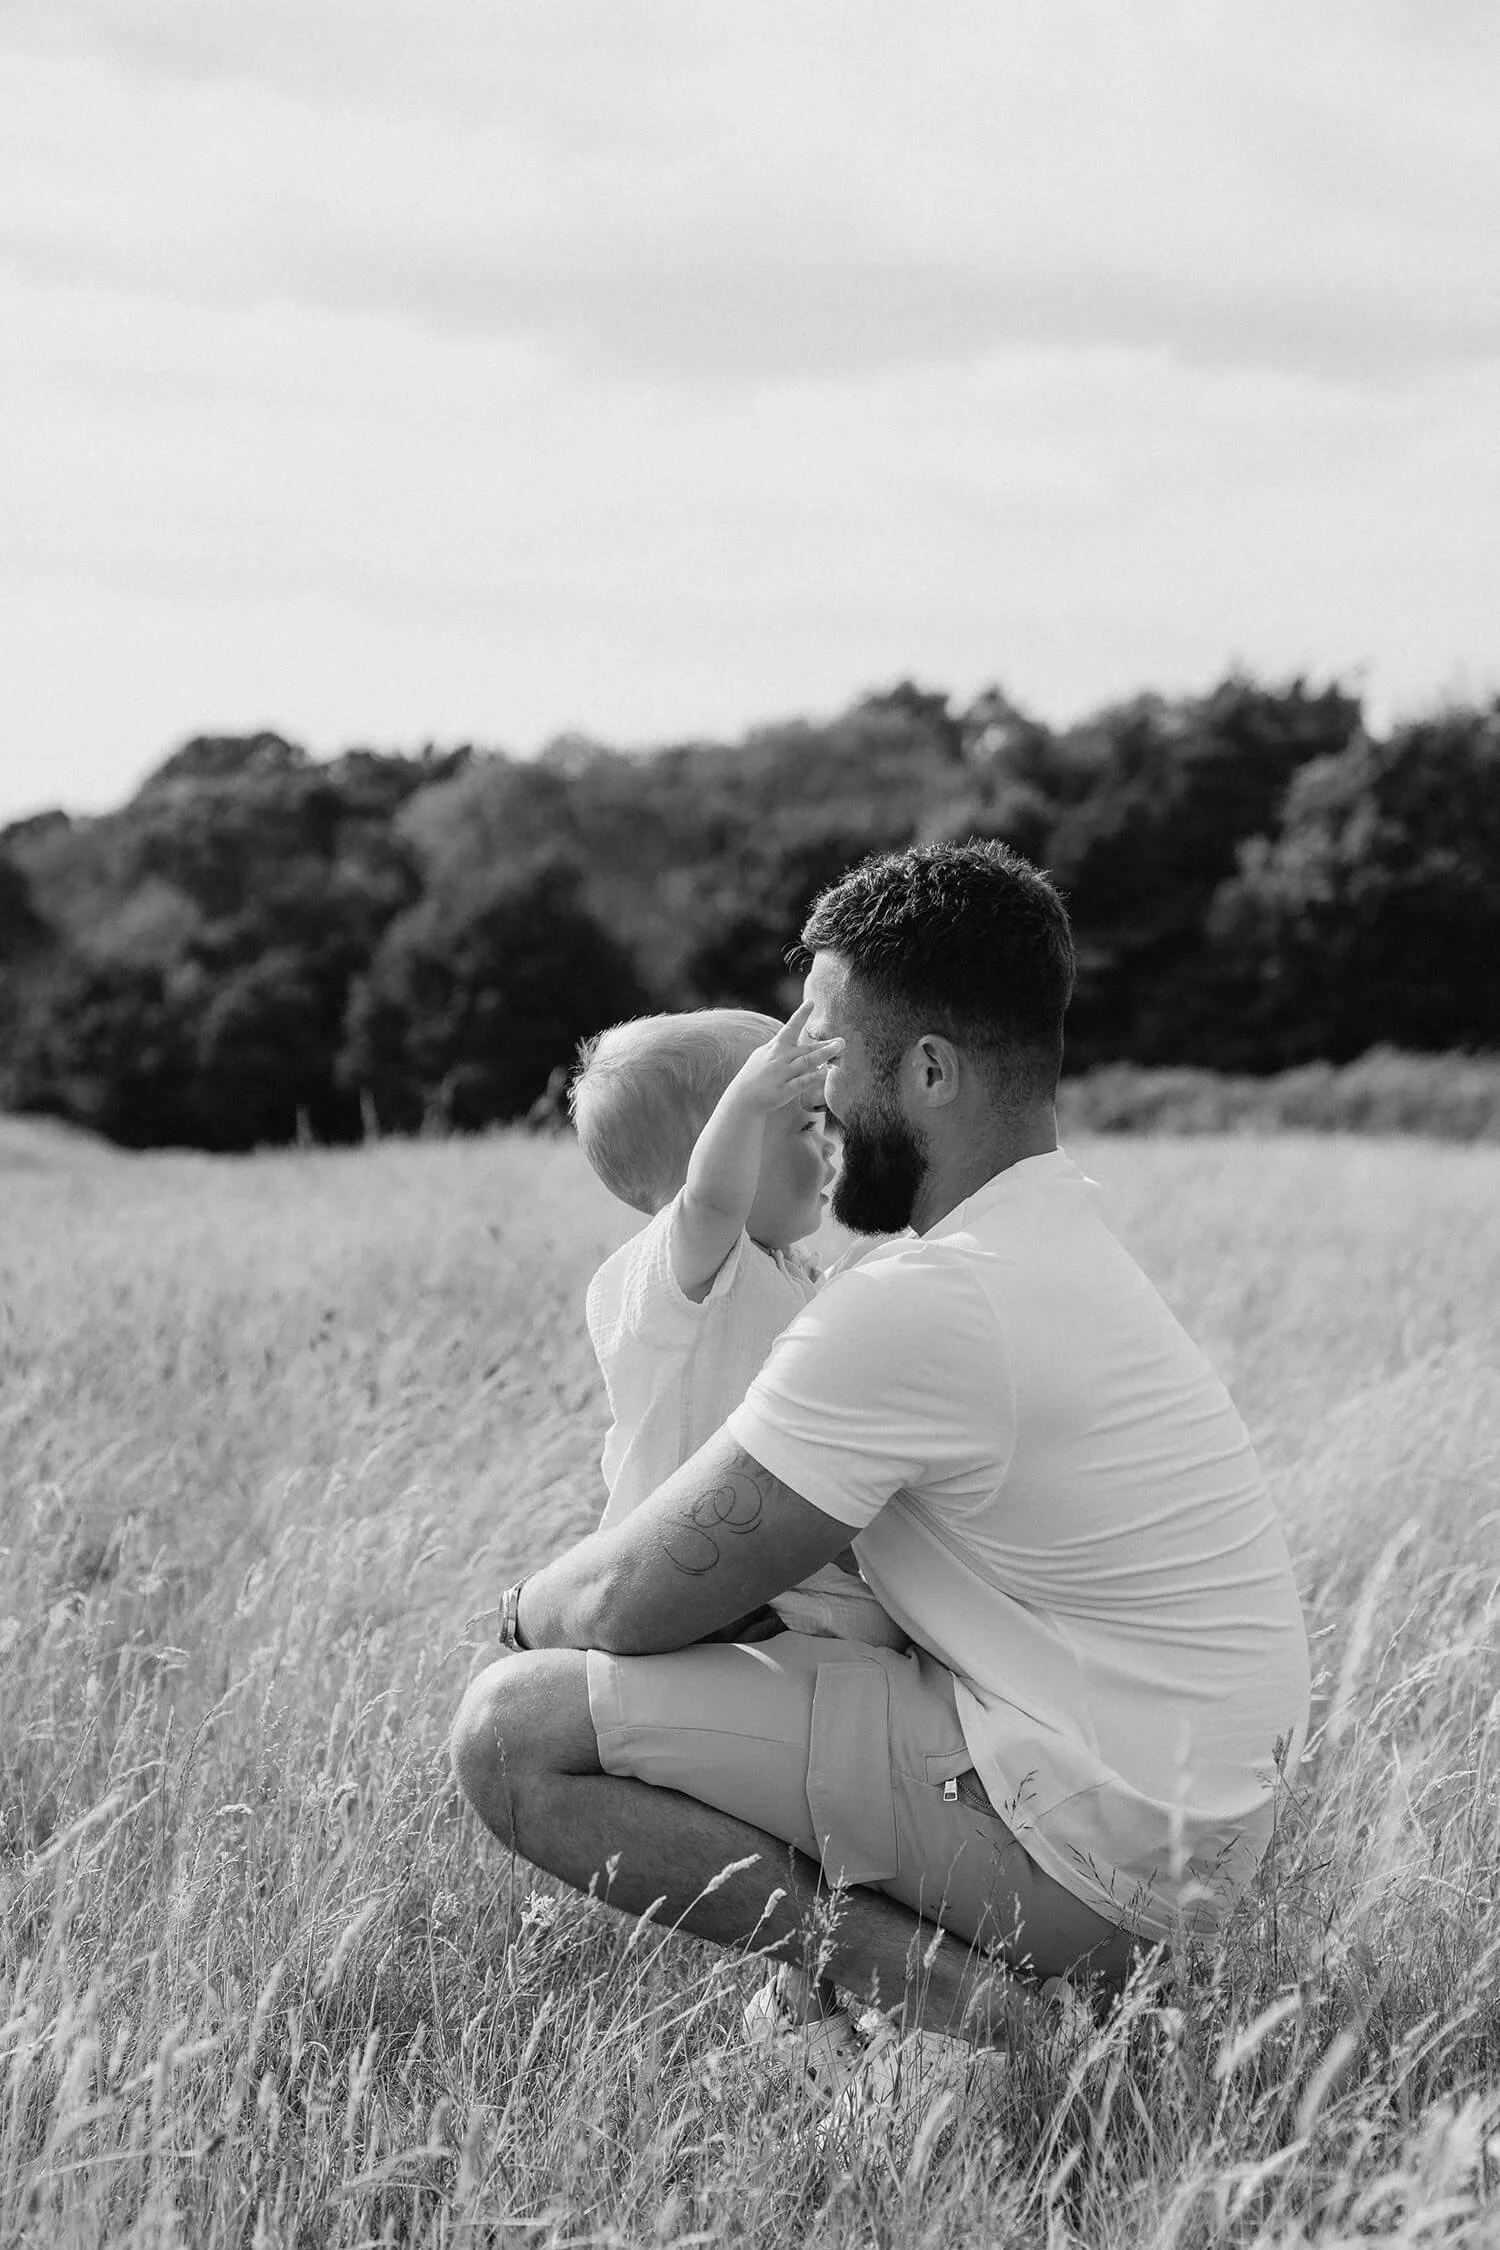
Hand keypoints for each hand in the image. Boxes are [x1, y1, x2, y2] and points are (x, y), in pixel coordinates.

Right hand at [727, 999, 841, 1116]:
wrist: (742, 1099)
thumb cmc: (756, 1075)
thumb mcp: (765, 1054)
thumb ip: (782, 1046)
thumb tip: (798, 1037)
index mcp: (775, 1048)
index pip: (789, 1028)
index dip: (800, 1015)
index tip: (811, 1002)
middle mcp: (778, 1059)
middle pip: (805, 1048)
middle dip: (823, 1044)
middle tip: (842, 1041)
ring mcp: (781, 1074)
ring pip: (805, 1062)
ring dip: (823, 1054)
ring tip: (838, 1048)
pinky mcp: (783, 1091)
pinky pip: (801, 1083)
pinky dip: (814, 1077)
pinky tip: (826, 1072)